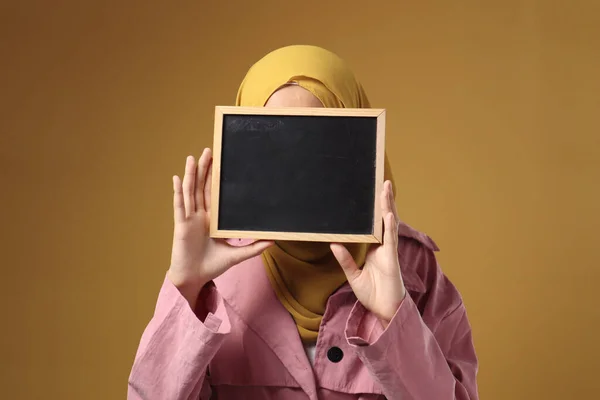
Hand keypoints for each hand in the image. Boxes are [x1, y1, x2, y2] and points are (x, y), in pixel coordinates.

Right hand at [167, 149, 273, 306]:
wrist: (195, 279)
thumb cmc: (212, 266)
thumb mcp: (237, 255)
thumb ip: (254, 247)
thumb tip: (273, 240)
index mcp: (212, 219)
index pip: (214, 193)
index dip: (216, 178)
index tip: (222, 162)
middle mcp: (200, 215)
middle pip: (202, 187)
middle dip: (205, 169)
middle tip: (210, 150)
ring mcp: (190, 218)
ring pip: (190, 191)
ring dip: (191, 174)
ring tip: (193, 157)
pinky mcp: (181, 225)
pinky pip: (179, 205)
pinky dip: (178, 191)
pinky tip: (177, 178)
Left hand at [331, 180, 404, 323]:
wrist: (384, 311)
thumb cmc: (373, 294)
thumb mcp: (353, 275)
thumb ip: (345, 259)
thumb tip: (333, 243)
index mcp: (375, 249)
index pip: (375, 225)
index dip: (376, 209)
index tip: (372, 193)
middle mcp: (383, 246)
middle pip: (384, 219)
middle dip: (384, 200)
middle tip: (383, 181)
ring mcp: (389, 251)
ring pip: (389, 223)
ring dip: (388, 205)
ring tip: (386, 188)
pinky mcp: (391, 259)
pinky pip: (390, 239)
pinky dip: (390, 225)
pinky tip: (388, 213)